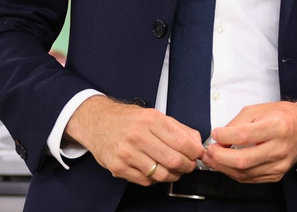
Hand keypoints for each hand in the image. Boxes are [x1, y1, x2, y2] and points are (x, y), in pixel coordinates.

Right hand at [66, 95, 203, 185]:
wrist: (98, 122)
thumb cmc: (129, 119)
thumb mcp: (155, 115)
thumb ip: (179, 128)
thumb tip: (197, 143)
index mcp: (151, 120)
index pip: (182, 142)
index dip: (195, 152)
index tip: (198, 154)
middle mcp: (138, 136)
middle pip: (173, 160)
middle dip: (187, 166)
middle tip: (189, 164)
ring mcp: (127, 153)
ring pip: (161, 174)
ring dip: (173, 175)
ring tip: (175, 169)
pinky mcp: (118, 167)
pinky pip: (146, 181)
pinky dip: (156, 179)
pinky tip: (156, 170)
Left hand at [203, 102, 296, 183]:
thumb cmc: (283, 116)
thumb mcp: (260, 109)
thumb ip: (238, 122)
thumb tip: (220, 136)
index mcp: (277, 127)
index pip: (245, 135)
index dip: (225, 136)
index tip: (216, 134)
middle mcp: (280, 148)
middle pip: (242, 160)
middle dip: (219, 157)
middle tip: (210, 151)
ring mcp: (279, 164)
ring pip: (244, 173)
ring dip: (223, 167)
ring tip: (214, 159)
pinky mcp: (277, 174)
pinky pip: (250, 178)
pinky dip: (235, 172)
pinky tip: (228, 165)